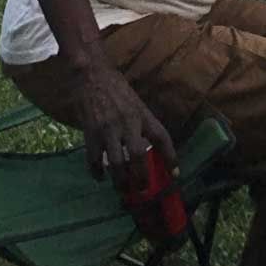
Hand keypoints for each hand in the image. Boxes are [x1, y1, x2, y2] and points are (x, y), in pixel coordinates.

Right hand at [72, 61, 176, 191]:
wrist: (91, 75)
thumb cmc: (115, 87)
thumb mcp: (135, 101)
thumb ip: (141, 122)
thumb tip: (149, 146)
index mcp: (142, 113)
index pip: (161, 137)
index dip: (170, 156)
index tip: (175, 174)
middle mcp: (128, 122)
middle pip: (139, 156)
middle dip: (142, 177)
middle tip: (142, 189)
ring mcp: (108, 129)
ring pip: (117, 163)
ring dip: (121, 181)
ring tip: (123, 189)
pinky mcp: (91, 133)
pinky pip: (94, 160)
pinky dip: (97, 173)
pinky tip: (100, 177)